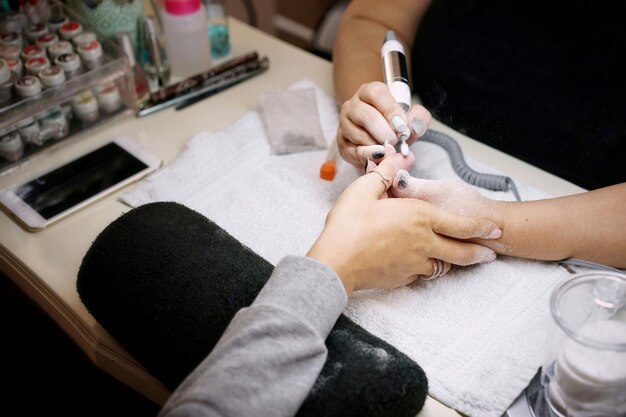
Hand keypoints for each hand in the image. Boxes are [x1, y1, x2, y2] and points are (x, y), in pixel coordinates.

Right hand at [307, 154, 501, 296]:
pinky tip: (423, 265)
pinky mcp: (401, 278)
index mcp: (419, 217)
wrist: (336, 263)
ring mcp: (413, 263)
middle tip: (490, 253)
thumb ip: (386, 174)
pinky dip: (427, 268)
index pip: (461, 225)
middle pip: (460, 252)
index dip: (481, 228)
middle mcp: (423, 242)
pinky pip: (421, 273)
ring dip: (452, 261)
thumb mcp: (364, 189)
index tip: (496, 229)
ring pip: (442, 265)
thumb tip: (397, 159)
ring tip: (459, 259)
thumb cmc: (349, 225)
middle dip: (478, 252)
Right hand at [336, 81, 431, 166]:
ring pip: (357, 134)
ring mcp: (344, 124)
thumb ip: (418, 118)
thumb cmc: (396, 127)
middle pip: (365, 115)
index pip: (376, 94)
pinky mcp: (341, 143)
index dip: (391, 110)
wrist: (384, 144)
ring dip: (376, 145)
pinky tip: (379, 158)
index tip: (402, 127)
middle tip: (395, 142)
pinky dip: (367, 157)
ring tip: (389, 150)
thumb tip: (411, 126)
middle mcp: (353, 105)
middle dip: (383, 132)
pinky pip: (352, 151)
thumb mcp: (412, 119)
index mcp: (369, 92)